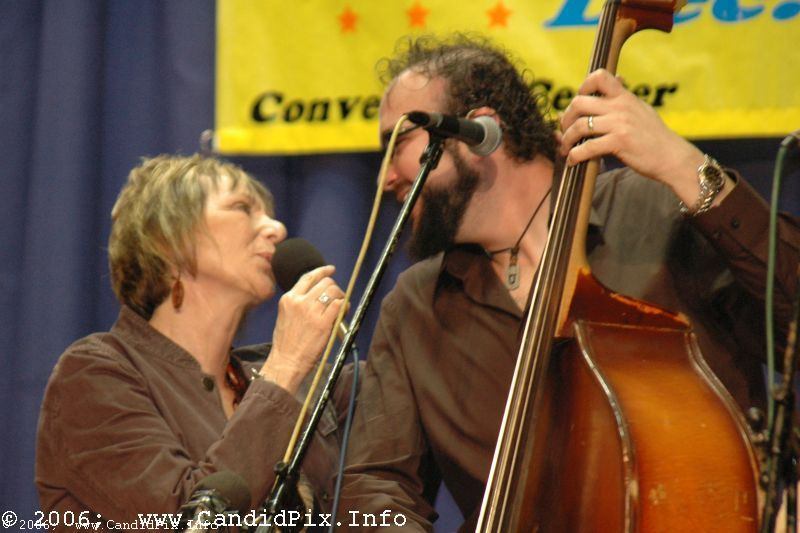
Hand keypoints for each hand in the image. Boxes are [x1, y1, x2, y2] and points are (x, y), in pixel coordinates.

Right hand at [261, 265, 344, 392]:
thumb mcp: (285, 316)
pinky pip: (339, 305)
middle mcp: (299, 301)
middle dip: (335, 288)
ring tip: (341, 308)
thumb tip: (317, 296)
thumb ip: (298, 303)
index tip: (331, 269)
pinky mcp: (323, 323)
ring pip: (334, 291)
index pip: (308, 277)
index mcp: (289, 299)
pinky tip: (343, 313)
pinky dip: (344, 307)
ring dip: (341, 297)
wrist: (285, 362)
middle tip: (338, 298)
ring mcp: (311, 311)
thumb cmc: (286, 344)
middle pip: (325, 283)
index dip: (322, 271)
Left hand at [559, 69, 706, 200]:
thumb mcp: (641, 109)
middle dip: (566, 117)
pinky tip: (573, 160)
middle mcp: (621, 107)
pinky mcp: (619, 142)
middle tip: (565, 130)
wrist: (672, 157)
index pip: (600, 76)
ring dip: (567, 139)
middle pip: (579, 103)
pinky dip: (575, 155)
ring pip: (580, 126)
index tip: (578, 101)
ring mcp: (619, 124)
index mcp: (625, 97)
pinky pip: (587, 147)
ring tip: (565, 148)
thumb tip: (618, 77)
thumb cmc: (654, 136)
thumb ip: (625, 97)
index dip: (583, 87)